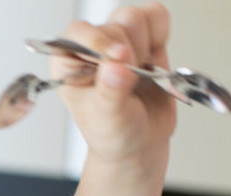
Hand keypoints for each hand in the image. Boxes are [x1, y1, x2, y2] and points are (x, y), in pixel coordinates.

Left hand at [54, 2, 175, 167]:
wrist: (139, 144)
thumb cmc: (113, 133)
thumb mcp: (108, 119)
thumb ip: (111, 93)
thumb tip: (116, 68)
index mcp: (69, 63)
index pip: (78, 33)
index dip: (99, 41)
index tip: (119, 58)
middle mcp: (92, 47)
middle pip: (115, 24)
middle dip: (130, 53)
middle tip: (131, 81)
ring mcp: (120, 41)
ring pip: (135, 17)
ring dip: (144, 45)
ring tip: (141, 73)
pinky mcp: (145, 40)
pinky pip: (156, 17)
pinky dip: (161, 34)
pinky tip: (154, 59)